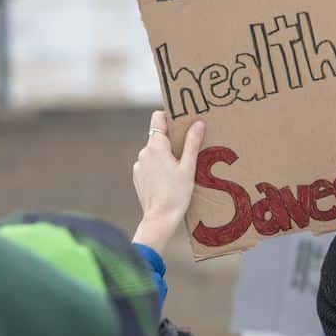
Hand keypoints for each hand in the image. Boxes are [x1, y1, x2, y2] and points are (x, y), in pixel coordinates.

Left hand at [132, 110, 204, 252]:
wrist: (160, 218)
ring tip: (180, 170)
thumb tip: (198, 123)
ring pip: (155, 151)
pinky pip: (150, 164)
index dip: (170, 117)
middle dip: (173, 140)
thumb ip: (192, 143)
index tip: (183, 122)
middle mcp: (144, 152)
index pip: (158, 118)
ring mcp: (139, 164)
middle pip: (158, 136)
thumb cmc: (176, 194)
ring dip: (166, 155)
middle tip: (188, 151)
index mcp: (156, 146)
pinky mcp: (138, 176)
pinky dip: (159, 166)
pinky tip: (169, 179)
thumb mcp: (188, 167)